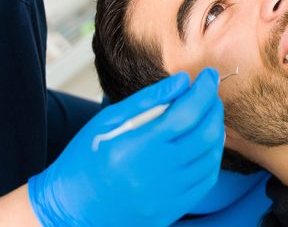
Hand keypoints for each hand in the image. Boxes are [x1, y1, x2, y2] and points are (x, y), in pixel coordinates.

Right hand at [28, 68, 224, 226]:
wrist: (71, 210)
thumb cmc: (84, 160)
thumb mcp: (107, 122)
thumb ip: (148, 100)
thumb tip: (182, 81)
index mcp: (136, 147)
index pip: (186, 113)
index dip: (204, 90)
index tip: (208, 75)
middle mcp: (155, 174)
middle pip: (205, 135)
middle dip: (214, 107)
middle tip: (209, 91)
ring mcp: (166, 196)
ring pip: (210, 158)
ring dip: (216, 130)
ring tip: (207, 115)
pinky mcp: (171, 210)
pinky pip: (206, 181)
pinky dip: (211, 157)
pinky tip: (204, 144)